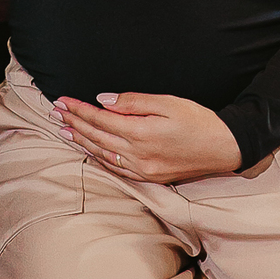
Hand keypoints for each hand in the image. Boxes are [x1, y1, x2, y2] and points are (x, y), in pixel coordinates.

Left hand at [53, 91, 242, 183]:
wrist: (225, 148)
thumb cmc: (199, 121)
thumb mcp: (167, 102)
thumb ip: (133, 102)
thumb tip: (103, 101)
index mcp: (141, 134)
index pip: (100, 120)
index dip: (79, 110)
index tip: (63, 101)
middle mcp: (138, 156)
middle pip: (97, 137)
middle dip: (74, 123)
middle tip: (55, 112)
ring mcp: (143, 170)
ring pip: (103, 154)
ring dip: (82, 141)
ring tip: (64, 131)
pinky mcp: (150, 177)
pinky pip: (116, 169)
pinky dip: (99, 158)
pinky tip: (90, 150)